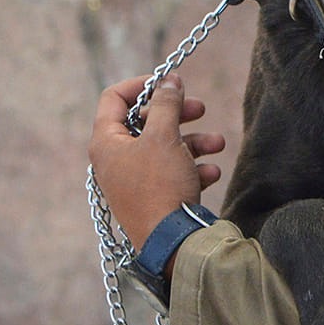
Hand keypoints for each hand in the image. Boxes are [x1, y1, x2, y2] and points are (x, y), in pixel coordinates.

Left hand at [89, 76, 225, 255]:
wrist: (171, 242)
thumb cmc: (160, 186)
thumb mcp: (164, 136)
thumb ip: (166, 103)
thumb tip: (169, 81)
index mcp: (106, 142)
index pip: (113, 98)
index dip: (141, 84)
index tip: (168, 82)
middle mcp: (114, 160)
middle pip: (144, 122)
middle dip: (176, 113)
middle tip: (199, 108)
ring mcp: (132, 180)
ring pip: (163, 148)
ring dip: (193, 142)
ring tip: (217, 143)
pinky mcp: (151, 197)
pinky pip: (170, 173)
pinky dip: (191, 169)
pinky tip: (211, 173)